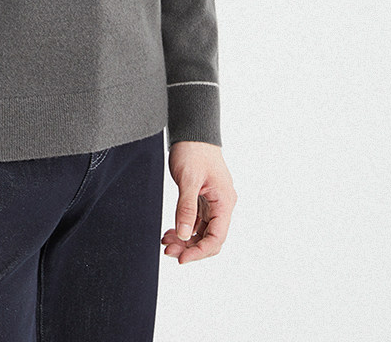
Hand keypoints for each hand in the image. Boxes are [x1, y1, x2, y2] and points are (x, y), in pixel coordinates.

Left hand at [161, 141, 235, 263]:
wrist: (193, 131)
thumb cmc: (194, 150)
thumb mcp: (188, 179)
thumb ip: (186, 208)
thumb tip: (183, 234)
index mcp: (224, 202)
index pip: (216, 238)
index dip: (199, 252)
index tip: (181, 259)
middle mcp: (222, 205)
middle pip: (209, 239)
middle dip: (189, 248)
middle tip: (168, 250)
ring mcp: (213, 203)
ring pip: (202, 232)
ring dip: (185, 240)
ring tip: (166, 242)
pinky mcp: (204, 200)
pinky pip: (196, 222)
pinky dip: (184, 228)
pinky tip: (170, 231)